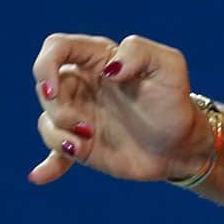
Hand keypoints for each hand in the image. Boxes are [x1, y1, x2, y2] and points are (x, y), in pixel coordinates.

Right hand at [30, 33, 213, 185]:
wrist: (183, 144)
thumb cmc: (176, 101)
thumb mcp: (169, 67)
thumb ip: (139, 52)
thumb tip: (109, 69)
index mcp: (99, 59)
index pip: (56, 48)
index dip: (45, 65)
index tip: (54, 90)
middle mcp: (84, 84)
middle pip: (44, 86)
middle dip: (57, 108)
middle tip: (86, 126)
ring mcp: (79, 115)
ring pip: (47, 119)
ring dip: (58, 134)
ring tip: (87, 142)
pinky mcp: (81, 145)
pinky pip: (54, 153)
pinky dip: (47, 166)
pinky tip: (40, 176)